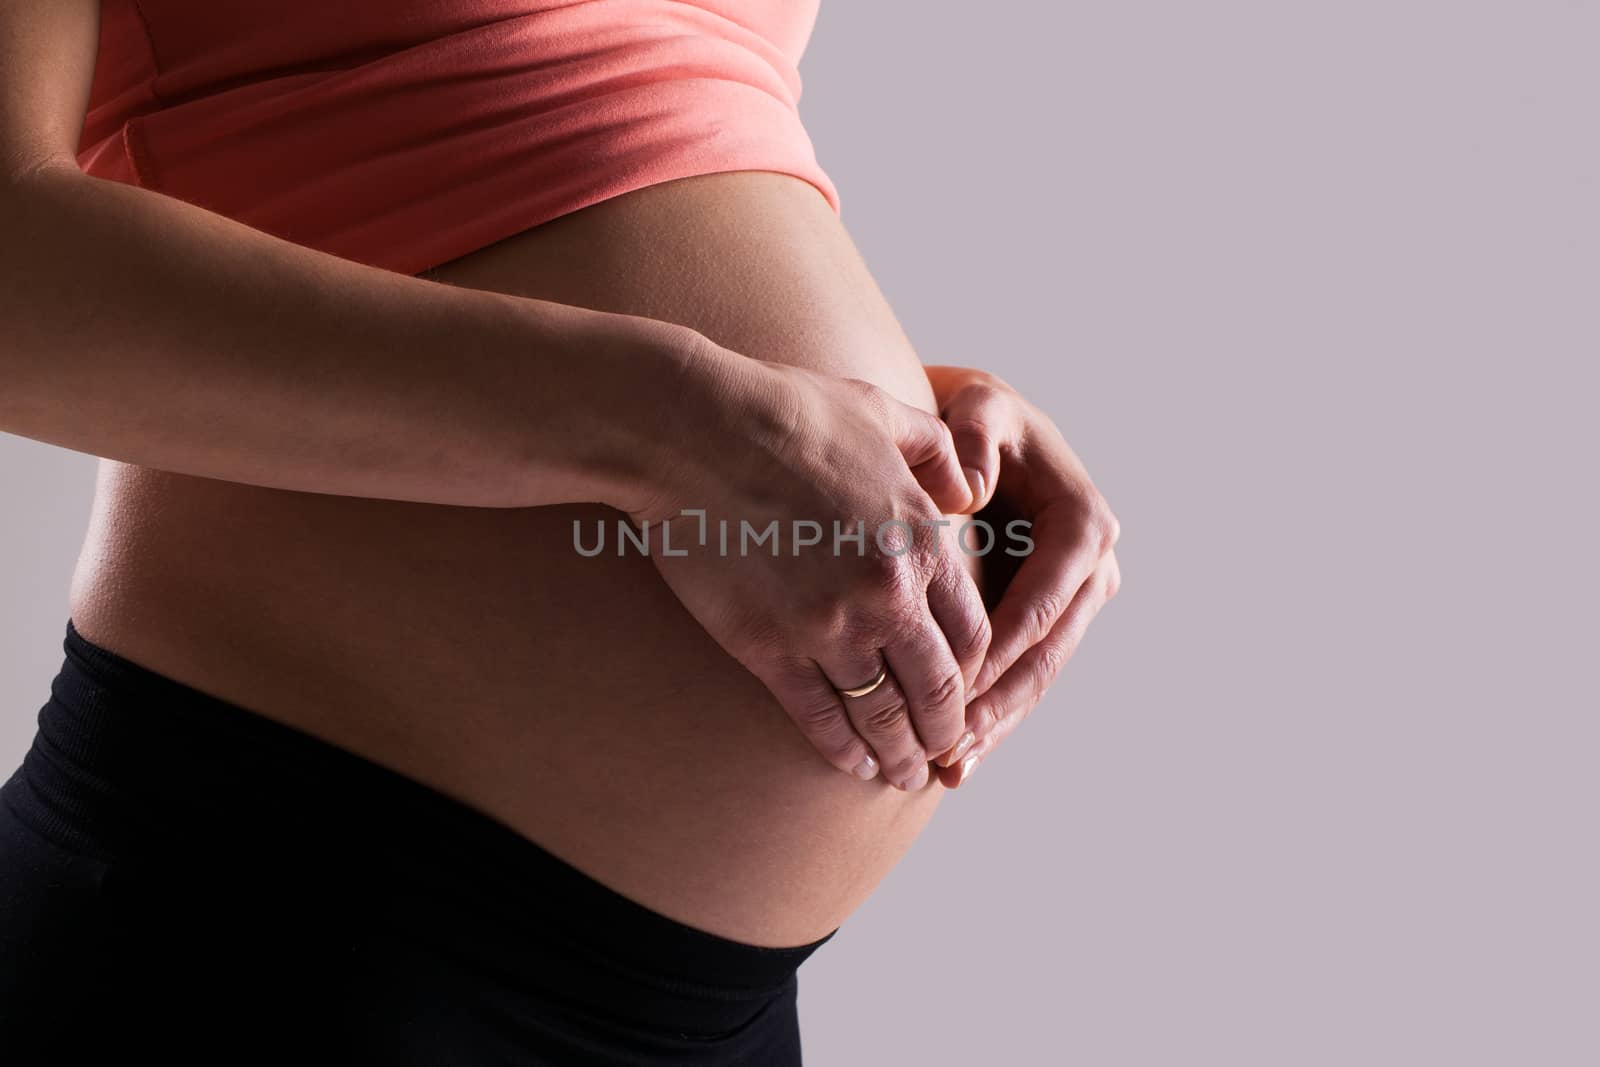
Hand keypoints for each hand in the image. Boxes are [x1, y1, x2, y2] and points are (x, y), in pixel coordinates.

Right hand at [631, 336, 991, 790]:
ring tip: (904, 773)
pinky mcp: (768, 648)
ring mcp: (827, 627)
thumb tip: (968, 490)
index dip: (974, 674)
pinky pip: (819, 718)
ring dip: (900, 754)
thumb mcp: (883, 412)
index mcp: (921, 541)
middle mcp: (886, 595)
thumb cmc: (783, 410)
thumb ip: (938, 451)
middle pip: (937, 688)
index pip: (973, 634)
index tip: (965, 691)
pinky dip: (843, 750)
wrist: (690, 431)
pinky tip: (853, 764)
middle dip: (944, 728)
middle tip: (943, 750)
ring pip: (882, 715)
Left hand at [921, 365, 1120, 787]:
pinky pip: (1022, 676)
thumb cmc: (968, 417)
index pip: (1047, 595)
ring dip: (995, 723)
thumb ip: (973, 435)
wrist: (970, 433)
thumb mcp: (977, 406)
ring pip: (1037, 675)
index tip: (958, 682)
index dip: (1005, 642)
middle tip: (952, 743)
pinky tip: (956, 759)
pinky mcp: (1046, 621)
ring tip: (950, 765)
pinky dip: (991, 715)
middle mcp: (1090, 566)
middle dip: (1000, 701)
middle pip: (1047, 648)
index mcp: (1082, 520)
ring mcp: (1073, 600)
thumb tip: (969, 491)